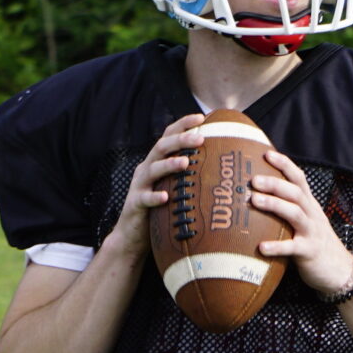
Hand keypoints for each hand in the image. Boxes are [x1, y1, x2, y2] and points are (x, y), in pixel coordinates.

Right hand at [100, 114, 207, 252]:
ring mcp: (139, 186)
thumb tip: (220, 166)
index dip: (183, 124)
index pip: (168, 136)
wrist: (132, 235)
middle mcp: (146, 169)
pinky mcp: (135, 204)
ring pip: (153, 169)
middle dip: (180, 139)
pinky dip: (154, 197)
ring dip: (169, 164)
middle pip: (161, 147)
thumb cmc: (159, 211)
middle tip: (200, 137)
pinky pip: (144, 198)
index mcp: (156, 162)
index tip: (202, 117)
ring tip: (186, 163)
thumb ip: (188, 175)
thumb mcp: (173, 188)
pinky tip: (165, 198)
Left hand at [249, 150, 352, 297]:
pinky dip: (276, 247)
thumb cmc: (314, 244)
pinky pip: (293, 248)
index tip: (266, 154)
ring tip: (254, 201)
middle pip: (295, 193)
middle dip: (275, 183)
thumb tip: (256, 198)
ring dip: (274, 205)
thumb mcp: (304, 222)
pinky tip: (261, 247)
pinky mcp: (310, 252)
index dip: (284, 164)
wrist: (340, 271)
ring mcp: (312, 233)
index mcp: (310, 205)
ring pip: (295, 214)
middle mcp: (312, 215)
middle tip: (253, 180)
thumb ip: (287, 210)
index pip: (299, 178)